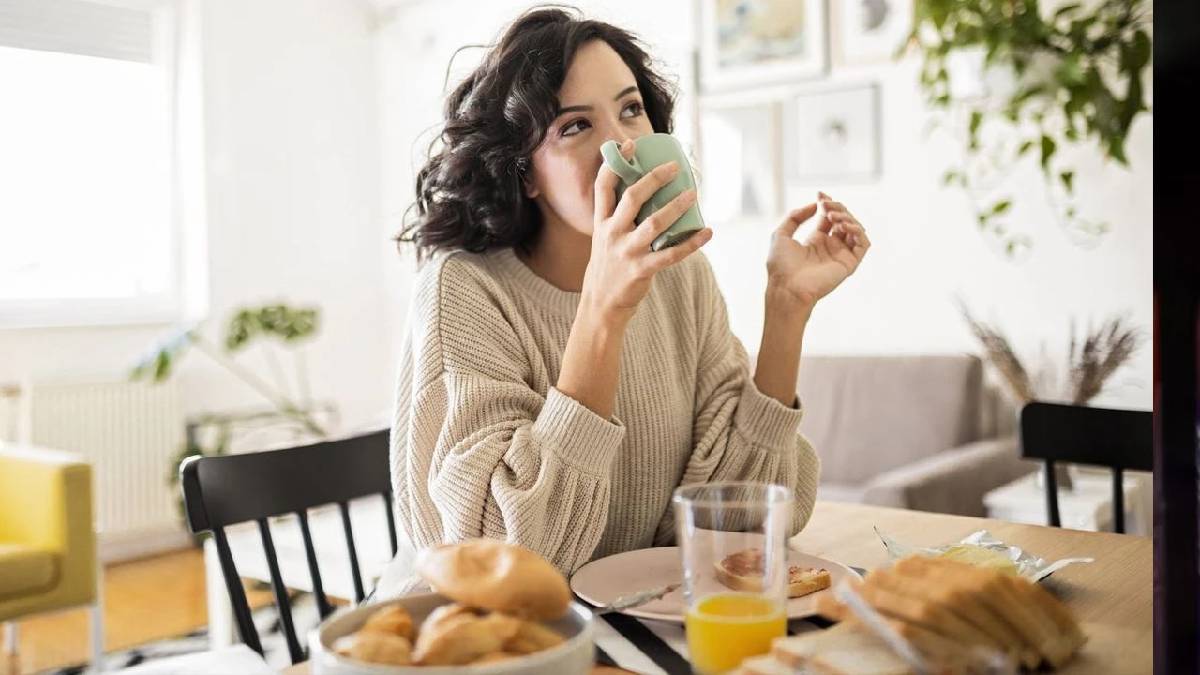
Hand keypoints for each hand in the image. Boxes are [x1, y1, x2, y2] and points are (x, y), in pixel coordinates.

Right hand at [582, 139, 713, 324]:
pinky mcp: (641, 270)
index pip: (603, 187)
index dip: (615, 164)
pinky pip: (670, 255)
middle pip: (632, 198)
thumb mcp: (605, 238)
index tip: (630, 145)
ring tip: (693, 194)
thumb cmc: (609, 265)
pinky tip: (707, 232)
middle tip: (674, 167)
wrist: (601, 304)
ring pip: (654, 224)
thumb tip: (647, 190)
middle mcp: (612, 234)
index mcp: (601, 223)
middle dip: (653, 179)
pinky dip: (691, 243)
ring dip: (675, 207)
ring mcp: (626, 252)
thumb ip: (620, 217)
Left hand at [765, 192, 869, 310]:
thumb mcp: (781, 234)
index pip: (829, 217)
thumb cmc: (780, 266)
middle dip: (837, 208)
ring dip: (847, 217)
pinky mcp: (849, 264)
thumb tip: (815, 205)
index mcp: (815, 241)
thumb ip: (795, 216)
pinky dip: (858, 231)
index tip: (821, 194)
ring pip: (855, 230)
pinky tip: (843, 226)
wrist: (786, 287)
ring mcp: (841, 255)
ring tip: (833, 216)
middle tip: (826, 205)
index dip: (827, 203)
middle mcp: (830, 247)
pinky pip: (863, 244)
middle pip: (843, 220)